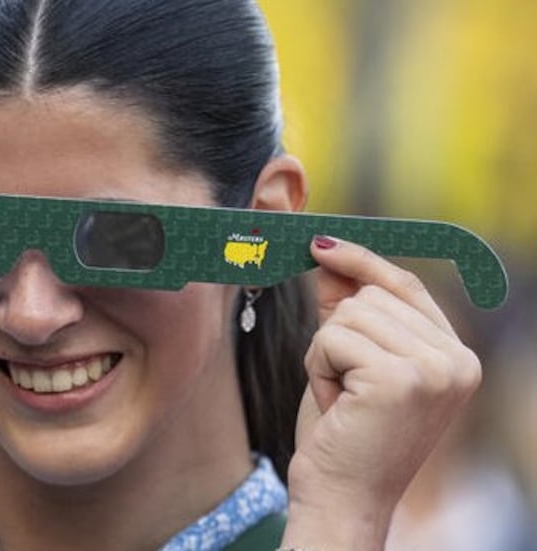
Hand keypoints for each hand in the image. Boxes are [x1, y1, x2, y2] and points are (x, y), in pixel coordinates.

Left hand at [283, 236, 481, 548]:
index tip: (320, 244)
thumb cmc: (343, 436)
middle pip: (370, 296)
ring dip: (324, 354)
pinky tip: (334, 405)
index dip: (361, 262)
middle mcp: (456, 360)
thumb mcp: (348, 364)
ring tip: (340, 398)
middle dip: (336, 335)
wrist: (340, 499)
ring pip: (347, 313)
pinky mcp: (400, 379)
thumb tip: (327, 255)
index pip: (405, 286)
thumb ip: (345, 311)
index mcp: (455, 357)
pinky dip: (318, 367)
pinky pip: (331, 337)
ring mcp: (433, 369)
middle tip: (342, 388)